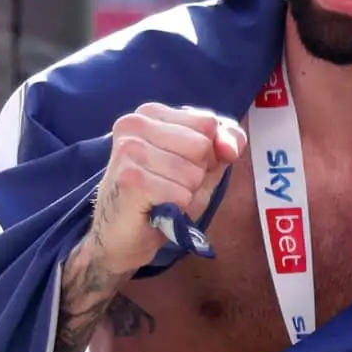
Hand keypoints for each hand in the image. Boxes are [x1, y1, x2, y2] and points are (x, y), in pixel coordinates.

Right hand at [87, 103, 246, 277]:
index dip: (209, 152)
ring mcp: (129, 150)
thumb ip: (225, 143)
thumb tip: (229, 149)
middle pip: (202, 146)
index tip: (183, 165)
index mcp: (151, 113)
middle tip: (168, 185)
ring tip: (161, 197)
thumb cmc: (164, 195)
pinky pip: (180, 194)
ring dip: (185, 194)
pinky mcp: (129, 179)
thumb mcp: (204, 163)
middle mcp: (134, 124)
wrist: (123, 237)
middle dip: (196, 174)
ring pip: (192, 173)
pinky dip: (176, 208)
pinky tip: (154, 208)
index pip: (209, 123)